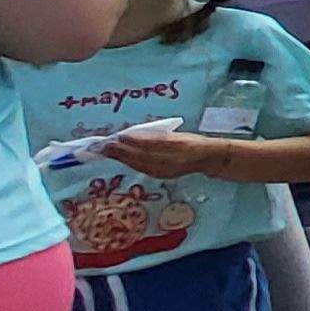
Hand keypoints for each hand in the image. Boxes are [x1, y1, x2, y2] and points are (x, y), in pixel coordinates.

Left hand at [99, 127, 234, 178]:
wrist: (206, 158)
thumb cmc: (191, 142)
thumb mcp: (176, 135)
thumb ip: (155, 136)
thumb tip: (130, 135)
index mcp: (176, 146)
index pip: (149, 143)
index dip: (132, 141)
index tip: (117, 136)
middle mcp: (169, 160)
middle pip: (139, 155)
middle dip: (120, 151)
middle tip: (103, 145)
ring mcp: (164, 169)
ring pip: (137, 163)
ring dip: (121, 157)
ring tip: (107, 151)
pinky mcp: (160, 175)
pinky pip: (141, 168)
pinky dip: (130, 162)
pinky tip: (121, 158)